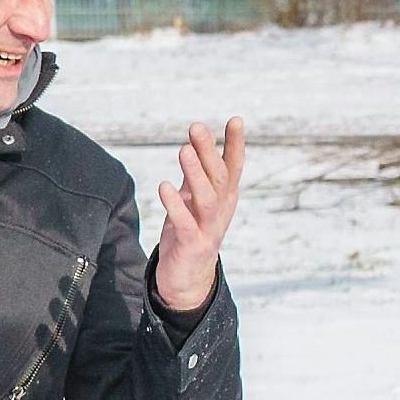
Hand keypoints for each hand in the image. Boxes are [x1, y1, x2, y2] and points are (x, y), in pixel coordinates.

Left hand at [153, 118, 244, 313]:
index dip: (235, 144)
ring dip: (195, 173)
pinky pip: (184, 223)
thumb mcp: (195, 199)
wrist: (189, 279)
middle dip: (209, 152)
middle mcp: (222, 211)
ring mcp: (209, 229)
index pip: (234, 167)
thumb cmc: (190, 231)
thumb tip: (194, 142)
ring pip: (206, 198)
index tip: (235, 120)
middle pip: (219, 178)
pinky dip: (175, 205)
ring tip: (183, 150)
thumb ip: (196, 174)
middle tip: (196, 127)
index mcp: (225, 198)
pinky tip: (164, 187)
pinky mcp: (193, 245)